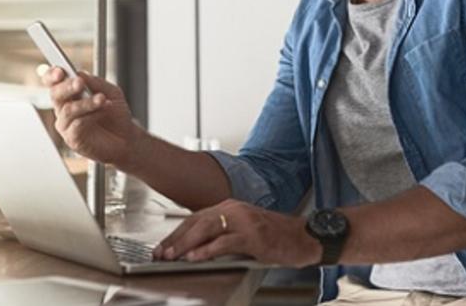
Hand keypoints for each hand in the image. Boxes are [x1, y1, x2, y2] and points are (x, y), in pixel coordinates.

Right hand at [44, 68, 140, 166]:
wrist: (126, 138)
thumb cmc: (115, 115)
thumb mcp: (111, 92)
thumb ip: (95, 83)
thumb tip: (79, 73)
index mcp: (70, 94)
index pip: (53, 82)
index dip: (52, 75)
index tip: (60, 71)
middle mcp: (64, 108)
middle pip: (55, 94)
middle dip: (67, 86)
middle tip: (79, 83)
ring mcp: (66, 124)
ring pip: (68, 110)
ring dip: (86, 102)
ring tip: (101, 99)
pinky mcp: (72, 139)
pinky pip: (77, 124)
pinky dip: (92, 115)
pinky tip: (102, 112)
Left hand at [153, 199, 320, 266]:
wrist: (306, 237)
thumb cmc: (277, 236)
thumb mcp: (245, 230)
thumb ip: (222, 234)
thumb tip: (195, 248)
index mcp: (230, 207)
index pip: (195, 218)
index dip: (176, 234)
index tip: (162, 247)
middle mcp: (234, 209)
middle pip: (196, 222)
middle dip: (175, 239)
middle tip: (160, 253)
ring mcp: (244, 221)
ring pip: (206, 229)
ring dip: (185, 244)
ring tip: (172, 256)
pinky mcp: (254, 235)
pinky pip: (225, 242)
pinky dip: (207, 250)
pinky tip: (195, 257)